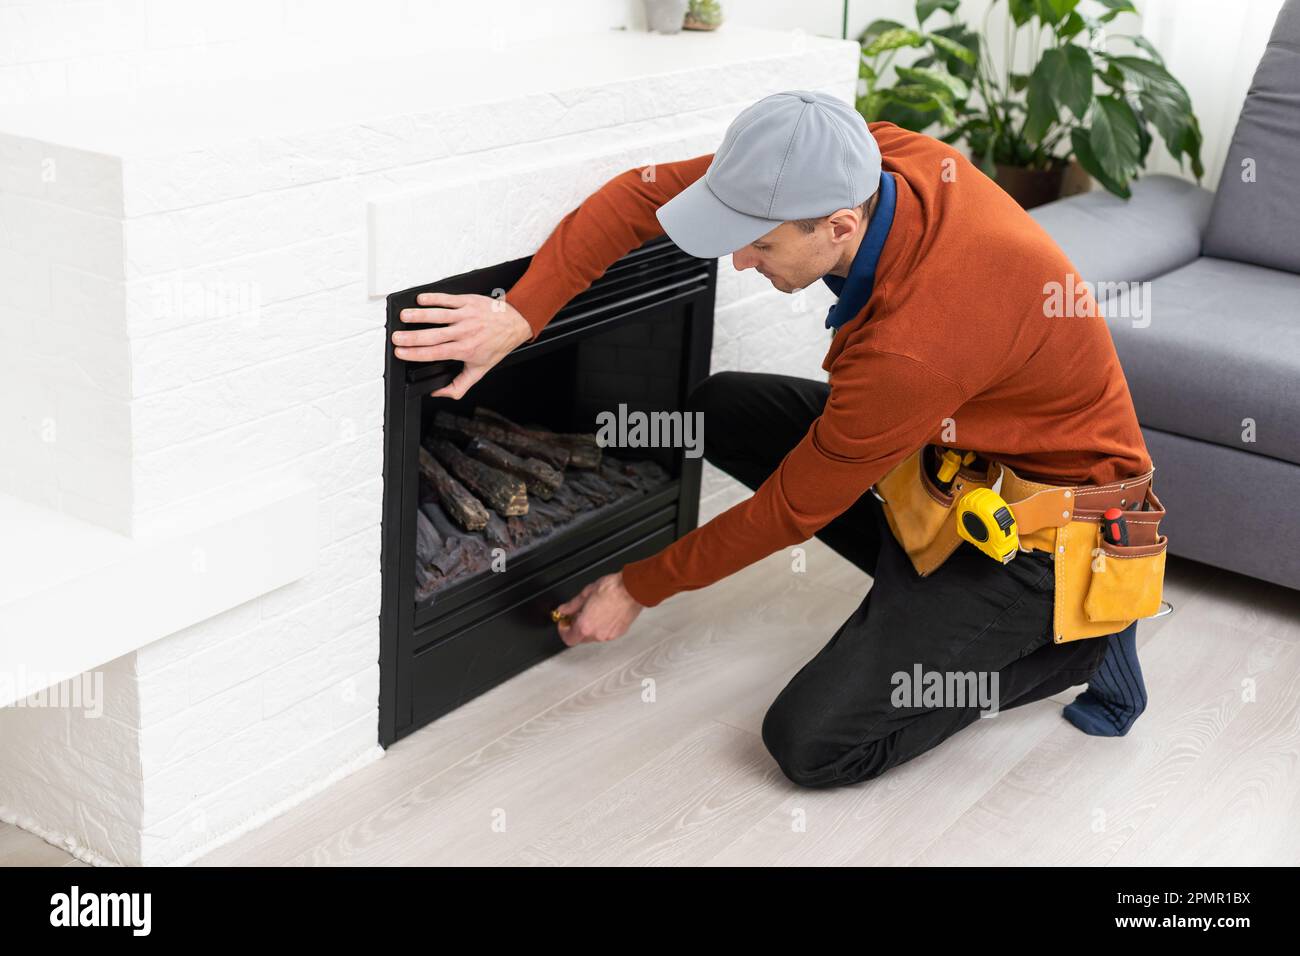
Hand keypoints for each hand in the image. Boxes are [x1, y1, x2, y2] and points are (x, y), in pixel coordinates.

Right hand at [391, 292, 532, 399]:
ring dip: (419, 315)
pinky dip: (434, 298)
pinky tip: (421, 299)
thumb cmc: (497, 345)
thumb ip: (459, 385)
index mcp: (465, 350)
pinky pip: (448, 299)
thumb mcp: (480, 370)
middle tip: (396, 337)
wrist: (516, 322)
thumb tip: (439, 392)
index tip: (401, 352)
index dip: (416, 353)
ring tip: (403, 316)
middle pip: (433, 336)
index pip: (436, 353)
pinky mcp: (468, 302)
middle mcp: (465, 332)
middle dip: (412, 337)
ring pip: (439, 315)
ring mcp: (466, 316)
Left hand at [554, 571, 643, 645]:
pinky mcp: (619, 633)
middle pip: (581, 638)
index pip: (568, 639)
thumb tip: (563, 610)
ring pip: (594, 636)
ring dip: (590, 627)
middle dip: (577, 628)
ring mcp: (609, 635)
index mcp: (585, 626)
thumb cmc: (613, 589)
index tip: (564, 623)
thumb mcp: (586, 593)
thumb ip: (572, 605)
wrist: (633, 589)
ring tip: (593, 612)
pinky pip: (605, 633)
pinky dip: (601, 627)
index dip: (563, 631)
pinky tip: (604, 614)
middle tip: (578, 615)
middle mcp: (597, 634)